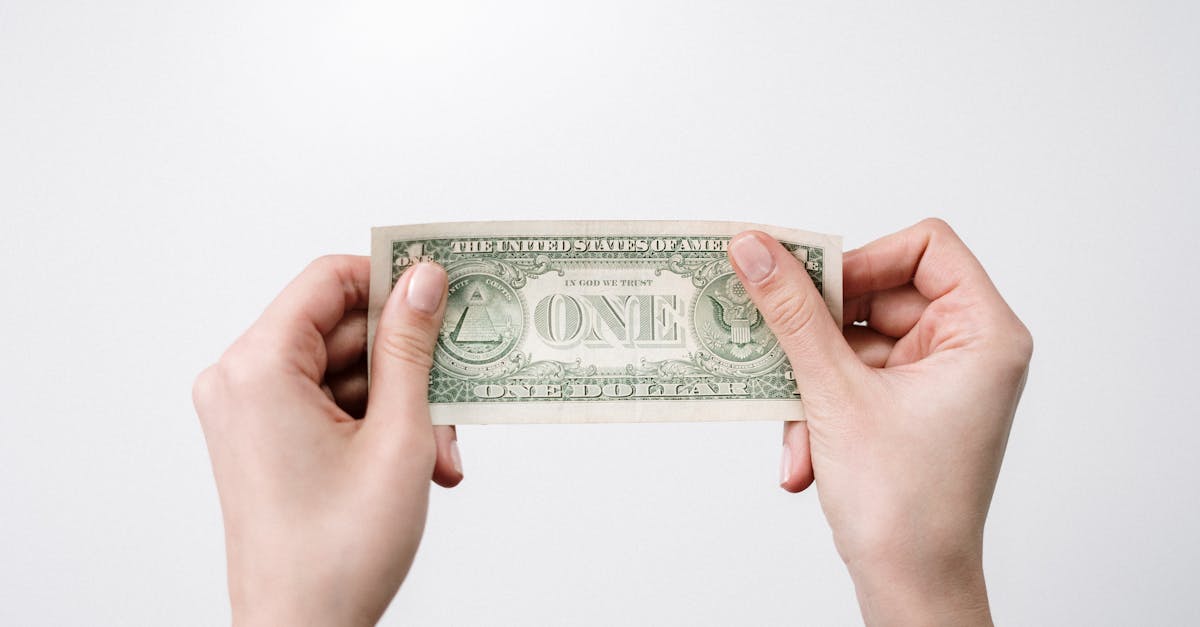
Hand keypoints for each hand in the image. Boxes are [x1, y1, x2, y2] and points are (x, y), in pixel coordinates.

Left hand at [192, 257, 461, 625]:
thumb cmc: (336, 553)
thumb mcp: (396, 437)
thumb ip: (411, 347)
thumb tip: (425, 280)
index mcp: (257, 368)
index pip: (329, 280)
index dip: (392, 280)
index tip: (445, 292)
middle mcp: (240, 382)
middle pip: (342, 332)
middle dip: (408, 367)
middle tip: (455, 399)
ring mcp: (248, 413)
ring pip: (345, 373)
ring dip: (402, 406)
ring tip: (437, 454)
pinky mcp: (263, 440)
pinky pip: (330, 405)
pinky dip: (377, 427)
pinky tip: (418, 464)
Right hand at [728, 219, 1030, 625]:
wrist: (911, 590)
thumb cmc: (905, 507)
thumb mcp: (835, 394)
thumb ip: (792, 314)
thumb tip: (755, 248)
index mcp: (983, 334)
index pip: (927, 246)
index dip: (864, 258)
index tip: (809, 287)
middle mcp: (968, 350)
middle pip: (879, 294)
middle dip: (820, 336)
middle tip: (776, 347)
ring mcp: (938, 381)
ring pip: (855, 342)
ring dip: (812, 384)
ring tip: (798, 430)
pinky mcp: (908, 408)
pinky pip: (852, 378)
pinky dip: (821, 408)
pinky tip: (804, 456)